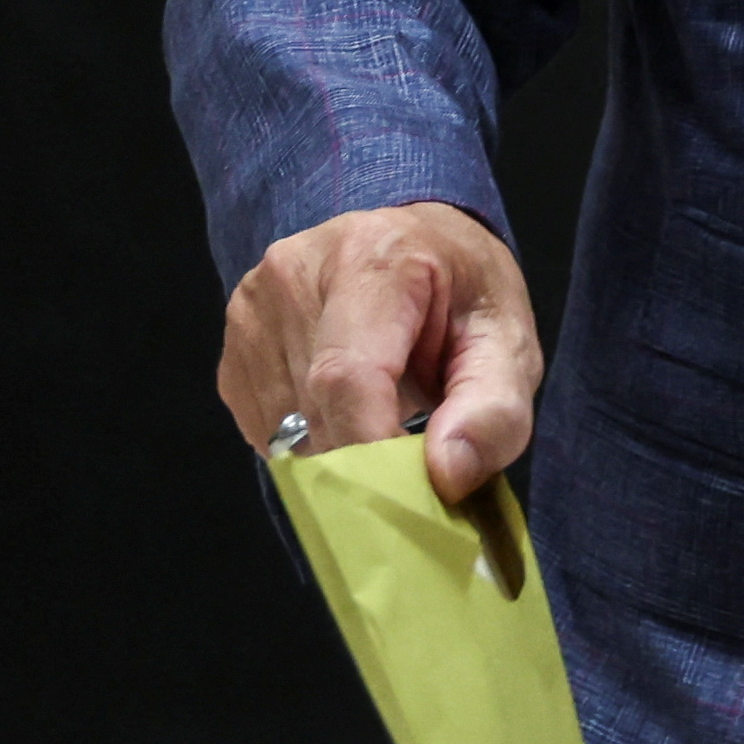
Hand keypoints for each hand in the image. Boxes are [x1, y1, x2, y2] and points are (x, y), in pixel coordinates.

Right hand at [216, 202, 540, 508]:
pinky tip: (345, 413)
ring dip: (337, 455)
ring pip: (285, 433)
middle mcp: (294, 274)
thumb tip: (446, 476)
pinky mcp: (234, 346)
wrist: (416, 241)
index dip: (373, 455)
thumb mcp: (509, 343)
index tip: (413, 501)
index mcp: (371, 260)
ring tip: (385, 422)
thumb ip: (493, 411)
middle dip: (366, 466)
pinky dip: (308, 443)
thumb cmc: (465, 293)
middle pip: (316, 413)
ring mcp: (252, 310)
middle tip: (414, 472)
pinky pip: (265, 430)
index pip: (347, 379)